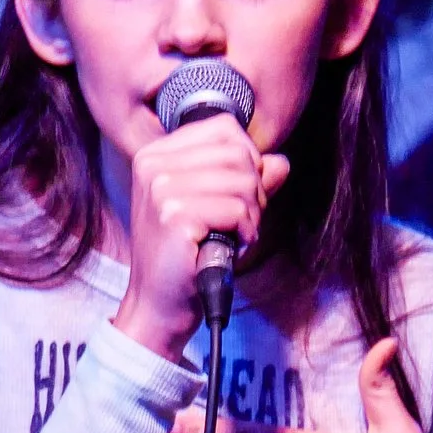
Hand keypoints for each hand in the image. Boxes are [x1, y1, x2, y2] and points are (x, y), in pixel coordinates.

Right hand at [109, 117, 289, 359]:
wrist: (159, 304)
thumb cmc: (186, 256)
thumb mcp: (215, 209)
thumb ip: (246, 182)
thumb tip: (280, 162)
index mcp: (156, 154)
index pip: (223, 128)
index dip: (247, 159)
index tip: (239, 194)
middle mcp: (153, 164)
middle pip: (238, 152)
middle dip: (254, 189)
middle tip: (242, 221)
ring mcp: (161, 188)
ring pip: (243, 180)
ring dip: (253, 214)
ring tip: (235, 235)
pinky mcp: (174, 215)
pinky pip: (238, 209)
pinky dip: (246, 231)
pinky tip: (231, 247)